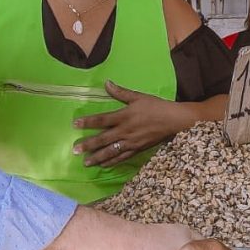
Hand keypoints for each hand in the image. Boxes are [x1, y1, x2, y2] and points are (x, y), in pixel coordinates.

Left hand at [73, 81, 189, 167]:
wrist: (174, 121)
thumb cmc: (156, 107)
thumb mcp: (138, 97)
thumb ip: (121, 92)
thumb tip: (106, 83)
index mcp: (124, 116)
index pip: (102, 120)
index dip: (88, 122)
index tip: (75, 125)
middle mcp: (125, 131)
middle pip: (103, 139)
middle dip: (88, 145)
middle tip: (74, 150)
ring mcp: (131, 143)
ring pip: (111, 152)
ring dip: (97, 157)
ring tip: (85, 162)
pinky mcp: (137, 149)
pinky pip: (122, 158)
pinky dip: (112, 162)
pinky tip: (103, 165)